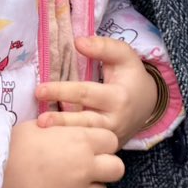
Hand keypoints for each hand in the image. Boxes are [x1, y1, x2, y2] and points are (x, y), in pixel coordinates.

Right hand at [0, 121, 124, 187]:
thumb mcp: (43, 126)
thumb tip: (77, 132)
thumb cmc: (12, 144)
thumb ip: (67, 130)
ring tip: (70, 185)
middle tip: (89, 169)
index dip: (102, 144)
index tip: (90, 147)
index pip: (112, 141)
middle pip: (117, 169)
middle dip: (106, 168)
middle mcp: (84, 168)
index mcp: (81, 141)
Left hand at [35, 37, 158, 144]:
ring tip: (42, 133)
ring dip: (63, 136)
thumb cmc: (131, 76)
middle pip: (84, 121)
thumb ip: (103, 46)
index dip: (62, 90)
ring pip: (85, 138)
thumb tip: (77, 41)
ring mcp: (109, 137)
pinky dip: (68, 143)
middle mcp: (114, 120)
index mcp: (118, 97)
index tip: (39, 89)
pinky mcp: (104, 146)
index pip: (86, 93)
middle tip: (40, 121)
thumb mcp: (124, 56)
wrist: (147, 104)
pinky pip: (86, 145)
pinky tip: (49, 141)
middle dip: (61, 121)